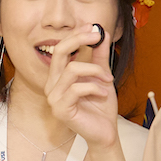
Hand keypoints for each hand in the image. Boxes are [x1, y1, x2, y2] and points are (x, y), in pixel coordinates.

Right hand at [45, 22, 120, 153]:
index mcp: (58, 77)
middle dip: (79, 40)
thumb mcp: (102, 76)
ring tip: (108, 80)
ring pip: (72, 69)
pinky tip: (103, 94)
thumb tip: (100, 31)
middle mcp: (52, 85)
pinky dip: (95, 88)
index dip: (76, 35)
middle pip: (60, 52)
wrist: (105, 132)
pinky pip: (77, 88)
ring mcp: (54, 98)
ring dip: (95, 71)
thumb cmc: (101, 107)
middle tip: (97, 36)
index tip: (93, 28)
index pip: (61, 48)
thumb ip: (99, 56)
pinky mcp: (60, 109)